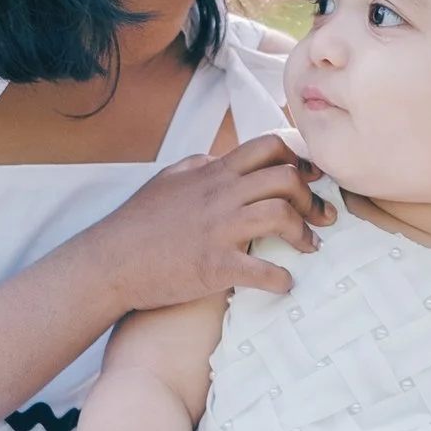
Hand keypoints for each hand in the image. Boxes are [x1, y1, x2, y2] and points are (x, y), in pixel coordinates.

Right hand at [90, 133, 334, 310]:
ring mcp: (219, 230)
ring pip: (280, 215)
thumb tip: (217, 159)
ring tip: (309, 246)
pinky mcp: (215, 266)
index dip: (298, 158)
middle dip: (311, 196)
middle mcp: (220, 196)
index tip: (312, 176)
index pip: (267, 147)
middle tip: (320, 216)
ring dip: (304, 233)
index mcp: (211, 175)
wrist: (110, 262)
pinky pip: (262, 271)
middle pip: (285, 178)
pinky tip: (284, 284)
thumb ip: (196, 167)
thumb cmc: (135, 223)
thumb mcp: (166, 180)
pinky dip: (281, 279)